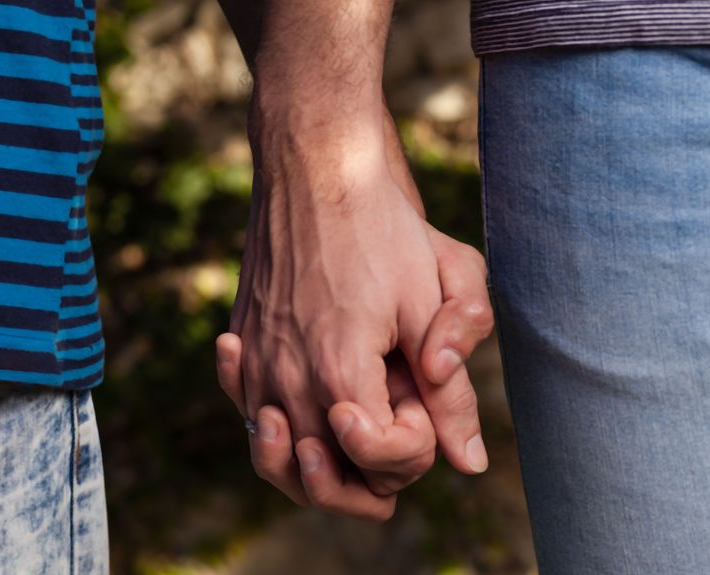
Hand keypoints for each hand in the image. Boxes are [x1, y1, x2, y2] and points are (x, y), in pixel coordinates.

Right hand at [218, 218, 493, 519]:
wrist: (315, 170)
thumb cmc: (383, 229)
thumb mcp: (437, 300)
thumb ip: (454, 390)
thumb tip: (470, 463)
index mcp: (340, 369)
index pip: (378, 461)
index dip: (415, 448)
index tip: (422, 402)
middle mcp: (286, 377)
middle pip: (322, 478)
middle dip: (371, 472)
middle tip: (396, 433)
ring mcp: (253, 363)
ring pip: (276, 459)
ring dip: (318, 468)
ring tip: (350, 441)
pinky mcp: (239, 345)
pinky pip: (248, 414)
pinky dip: (274, 431)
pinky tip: (297, 410)